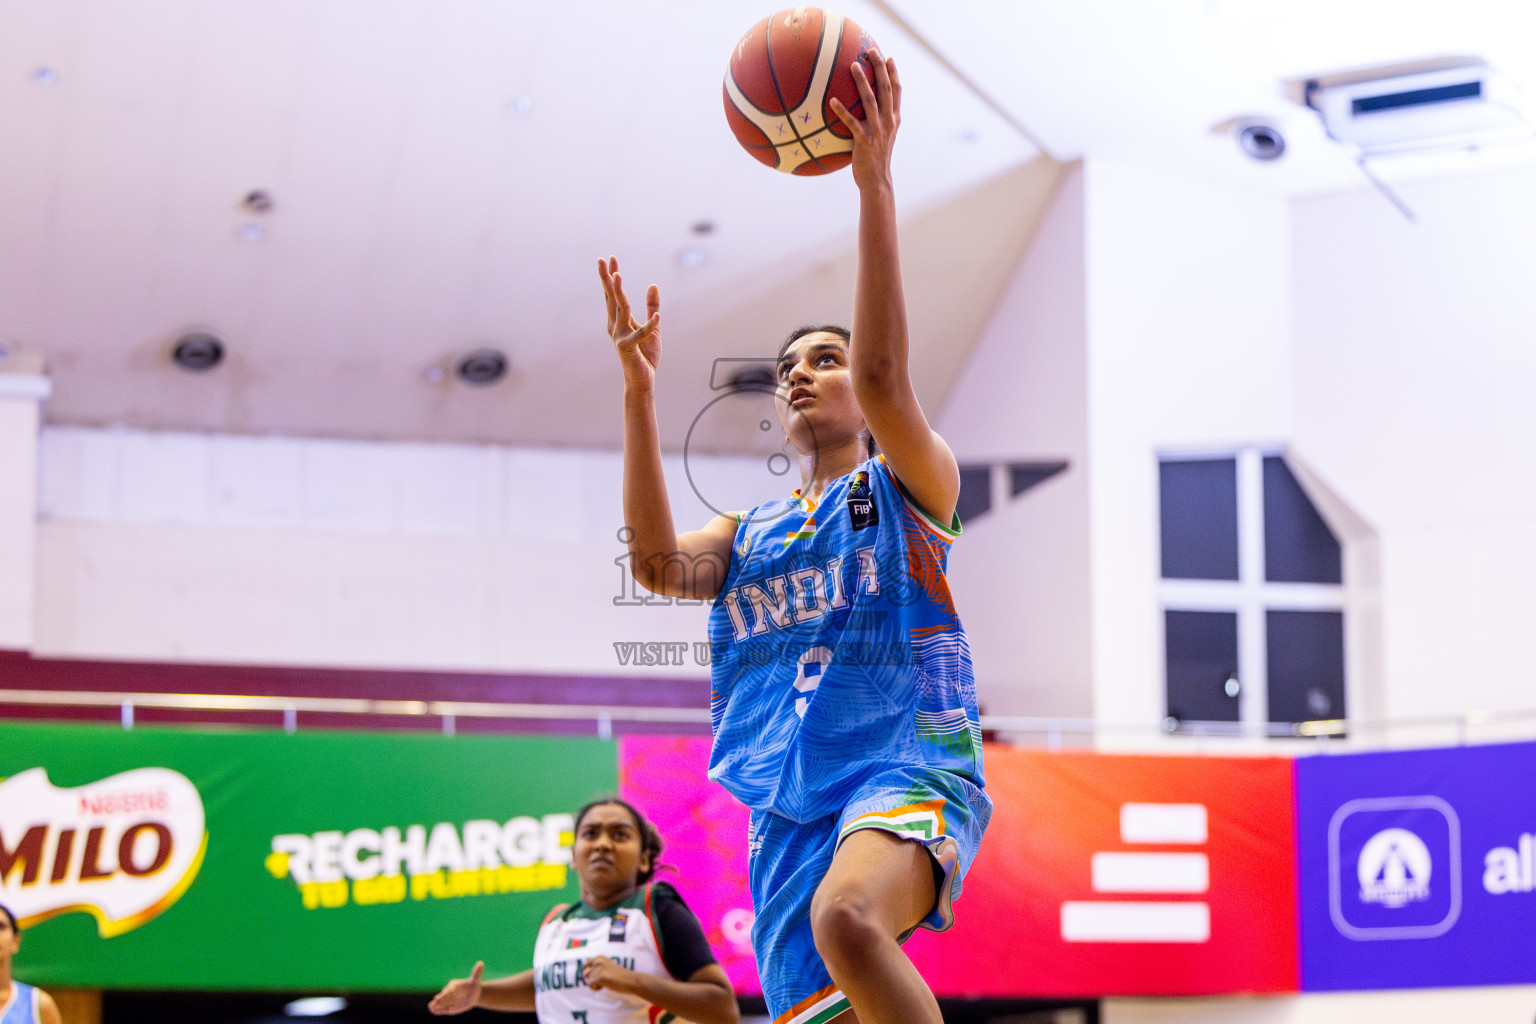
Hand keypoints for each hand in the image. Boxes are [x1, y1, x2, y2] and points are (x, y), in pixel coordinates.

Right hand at [428, 961, 482, 1014]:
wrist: (473, 994)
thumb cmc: (474, 986)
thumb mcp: (476, 980)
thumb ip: (476, 972)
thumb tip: (481, 962)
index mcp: (454, 985)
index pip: (448, 990)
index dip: (444, 994)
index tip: (437, 997)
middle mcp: (450, 992)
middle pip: (443, 997)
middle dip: (438, 1000)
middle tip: (431, 1004)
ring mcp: (449, 999)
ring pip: (442, 1003)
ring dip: (436, 1006)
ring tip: (430, 1009)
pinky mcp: (450, 1006)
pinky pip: (444, 1008)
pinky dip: (440, 1010)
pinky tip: (434, 1012)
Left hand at [582, 955, 638, 994]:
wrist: (630, 980)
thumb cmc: (619, 976)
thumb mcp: (606, 968)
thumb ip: (594, 970)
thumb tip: (583, 975)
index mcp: (599, 957)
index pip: (586, 965)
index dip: (592, 973)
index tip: (603, 975)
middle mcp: (598, 960)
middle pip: (586, 974)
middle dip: (593, 978)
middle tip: (606, 979)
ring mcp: (598, 968)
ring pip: (588, 980)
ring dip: (596, 984)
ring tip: (608, 982)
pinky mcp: (600, 976)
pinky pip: (590, 985)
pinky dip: (596, 988)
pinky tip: (606, 985)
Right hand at [599, 256, 661, 393]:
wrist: (642, 379)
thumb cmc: (644, 354)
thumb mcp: (652, 326)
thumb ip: (652, 307)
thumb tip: (653, 285)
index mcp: (618, 320)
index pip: (613, 295)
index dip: (611, 276)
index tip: (610, 258)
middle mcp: (615, 326)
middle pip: (611, 297)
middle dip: (607, 278)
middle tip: (603, 259)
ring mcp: (620, 336)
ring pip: (620, 310)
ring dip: (619, 293)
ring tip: (618, 275)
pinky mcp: (628, 348)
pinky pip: (641, 334)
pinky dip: (650, 326)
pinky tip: (658, 317)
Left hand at [828, 51, 900, 191]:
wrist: (877, 181)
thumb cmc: (874, 159)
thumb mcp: (882, 137)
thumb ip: (878, 121)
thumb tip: (865, 108)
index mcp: (894, 119)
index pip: (896, 91)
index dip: (893, 73)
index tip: (888, 57)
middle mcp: (888, 121)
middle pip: (886, 88)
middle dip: (880, 68)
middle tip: (872, 50)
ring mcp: (877, 130)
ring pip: (870, 100)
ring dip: (861, 81)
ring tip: (853, 65)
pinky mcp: (864, 140)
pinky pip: (851, 122)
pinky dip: (842, 110)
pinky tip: (832, 100)